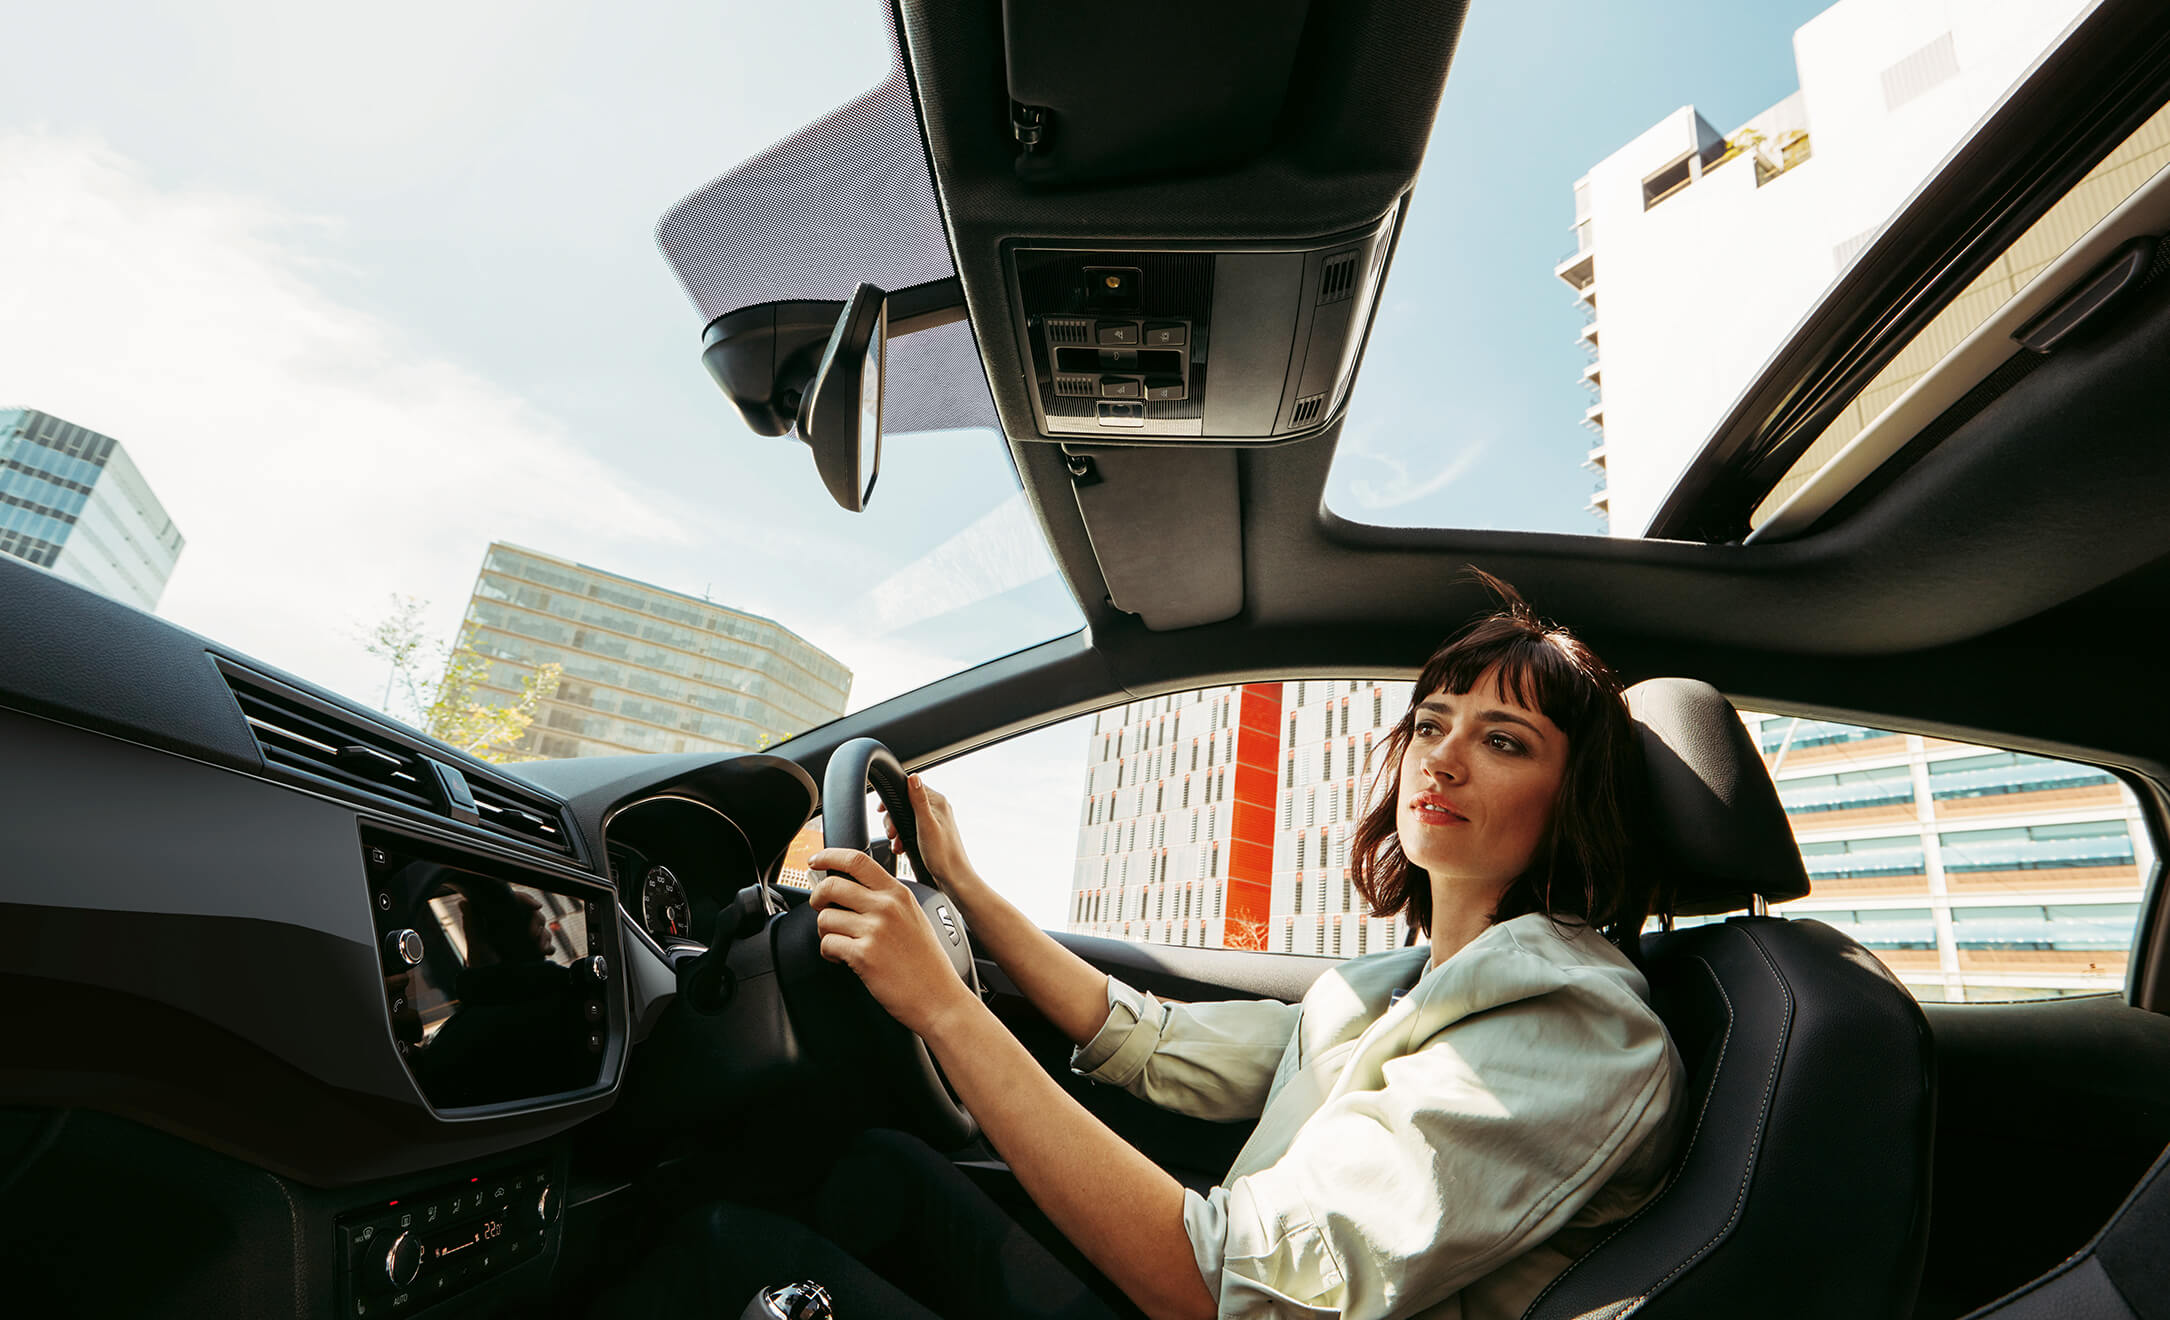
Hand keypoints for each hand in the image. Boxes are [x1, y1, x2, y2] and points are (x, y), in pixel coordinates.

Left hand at [809, 847, 977, 1037]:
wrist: (939, 997)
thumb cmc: (927, 963)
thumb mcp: (914, 917)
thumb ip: (887, 901)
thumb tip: (852, 890)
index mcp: (898, 894)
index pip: (857, 860)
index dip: (830, 856)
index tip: (816, 861)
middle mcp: (887, 907)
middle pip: (833, 885)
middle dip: (818, 898)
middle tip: (821, 908)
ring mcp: (875, 930)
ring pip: (825, 917)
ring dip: (825, 931)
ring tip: (840, 942)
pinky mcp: (863, 955)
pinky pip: (827, 944)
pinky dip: (829, 952)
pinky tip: (843, 958)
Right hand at [881, 774, 981, 898]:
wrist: (953, 878)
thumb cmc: (943, 854)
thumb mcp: (926, 825)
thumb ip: (918, 800)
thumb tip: (913, 776)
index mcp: (937, 802)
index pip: (910, 787)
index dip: (894, 798)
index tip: (883, 810)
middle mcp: (936, 809)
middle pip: (905, 804)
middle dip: (894, 819)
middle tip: (892, 833)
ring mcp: (934, 821)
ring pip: (906, 818)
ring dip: (897, 831)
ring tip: (897, 843)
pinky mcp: (930, 834)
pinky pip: (911, 830)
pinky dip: (903, 838)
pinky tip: (901, 848)